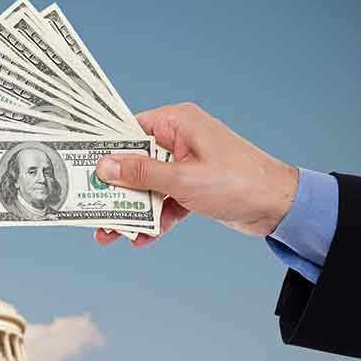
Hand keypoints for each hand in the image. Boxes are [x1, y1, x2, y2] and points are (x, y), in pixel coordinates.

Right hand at [94, 102, 298, 246]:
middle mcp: (180, 140)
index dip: (104, 151)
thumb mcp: (182, 179)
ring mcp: (187, 164)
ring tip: (110, 234)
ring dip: (131, 211)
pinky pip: (165, 201)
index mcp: (178, 122)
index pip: (129, 131)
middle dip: (115, 191)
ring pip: (148, 186)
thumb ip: (142, 173)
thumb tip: (106, 166)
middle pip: (134, 163)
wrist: (279, 207)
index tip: (81, 169)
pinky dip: (155, 219)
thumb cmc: (238, 182)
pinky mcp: (193, 187)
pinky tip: (143, 238)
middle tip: (92, 210)